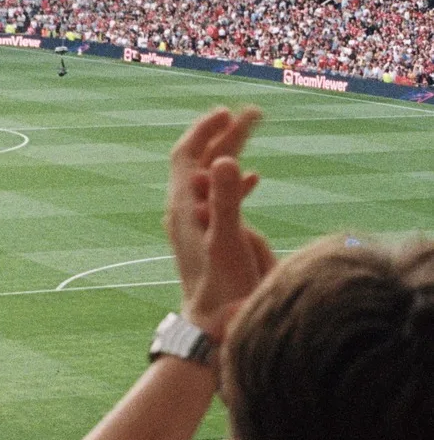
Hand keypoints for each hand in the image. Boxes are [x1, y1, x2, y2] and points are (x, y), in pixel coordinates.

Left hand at [165, 107, 274, 338]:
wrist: (212, 328)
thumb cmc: (222, 288)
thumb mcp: (228, 240)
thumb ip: (227, 199)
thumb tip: (228, 159)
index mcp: (185, 207)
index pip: (186, 156)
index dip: (205, 130)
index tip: (227, 111)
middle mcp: (184, 213)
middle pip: (201, 163)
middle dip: (225, 135)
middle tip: (253, 113)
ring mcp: (194, 226)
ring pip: (210, 179)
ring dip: (231, 154)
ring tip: (252, 134)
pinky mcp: (206, 238)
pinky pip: (219, 199)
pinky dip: (234, 182)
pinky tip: (254, 180)